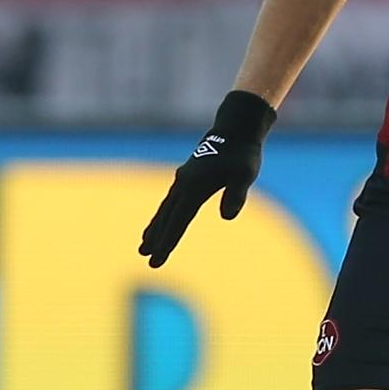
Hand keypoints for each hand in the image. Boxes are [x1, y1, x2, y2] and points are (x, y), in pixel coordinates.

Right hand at [140, 90, 275, 266]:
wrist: (235, 130)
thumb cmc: (243, 154)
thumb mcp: (245, 175)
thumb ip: (236, 195)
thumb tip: (227, 217)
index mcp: (195, 188)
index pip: (178, 222)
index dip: (167, 242)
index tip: (156, 259)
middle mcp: (184, 184)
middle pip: (167, 217)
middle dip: (156, 239)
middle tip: (144, 257)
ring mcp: (183, 180)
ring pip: (165, 209)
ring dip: (155, 227)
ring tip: (143, 245)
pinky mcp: (186, 177)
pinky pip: (170, 201)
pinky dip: (162, 214)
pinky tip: (159, 222)